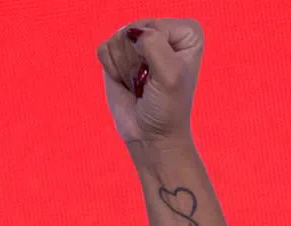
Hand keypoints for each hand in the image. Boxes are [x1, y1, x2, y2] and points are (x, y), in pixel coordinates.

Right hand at [97, 18, 203, 147]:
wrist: (150, 135)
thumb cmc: (168, 108)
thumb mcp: (171, 74)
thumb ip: (154, 44)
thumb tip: (131, 34)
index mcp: (186, 35)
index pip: (157, 26)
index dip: (156, 53)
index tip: (164, 76)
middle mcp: (163, 33)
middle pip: (135, 30)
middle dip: (138, 61)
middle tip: (149, 82)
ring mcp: (139, 42)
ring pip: (118, 38)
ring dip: (126, 67)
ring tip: (139, 84)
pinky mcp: (117, 52)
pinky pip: (104, 48)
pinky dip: (112, 69)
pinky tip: (126, 82)